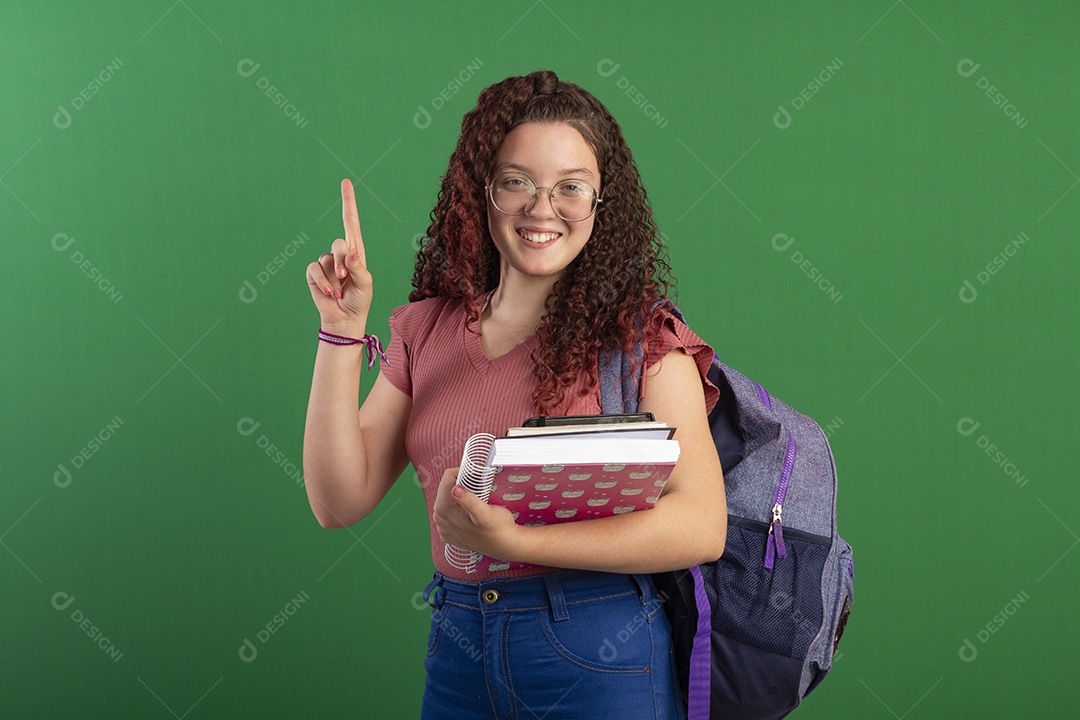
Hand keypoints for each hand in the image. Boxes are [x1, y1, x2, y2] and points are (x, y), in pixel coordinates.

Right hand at [306, 179, 372, 334]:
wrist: (346, 319)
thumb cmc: (360, 301)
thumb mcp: (365, 283)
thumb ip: (358, 266)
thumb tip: (351, 250)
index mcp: (356, 252)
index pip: (351, 222)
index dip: (348, 202)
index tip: (346, 182)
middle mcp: (341, 254)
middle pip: (340, 242)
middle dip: (344, 260)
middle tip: (347, 277)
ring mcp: (326, 263)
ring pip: (327, 258)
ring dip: (335, 277)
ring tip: (341, 291)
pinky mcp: (314, 273)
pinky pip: (314, 268)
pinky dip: (323, 282)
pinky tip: (330, 293)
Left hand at [432, 467, 519, 560]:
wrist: (505, 545)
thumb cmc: (498, 529)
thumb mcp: (486, 513)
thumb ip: (469, 501)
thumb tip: (455, 489)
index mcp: (444, 510)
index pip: (447, 478)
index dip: (463, 472)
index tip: (477, 475)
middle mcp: (439, 518)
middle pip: (446, 487)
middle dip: (462, 483)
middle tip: (479, 487)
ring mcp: (443, 525)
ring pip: (449, 498)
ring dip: (462, 494)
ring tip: (477, 499)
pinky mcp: (449, 530)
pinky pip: (451, 510)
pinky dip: (460, 507)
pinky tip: (472, 511)